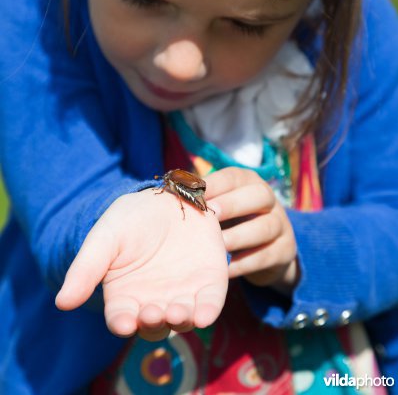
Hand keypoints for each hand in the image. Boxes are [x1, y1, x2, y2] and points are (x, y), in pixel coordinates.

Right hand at [55, 187, 227, 340]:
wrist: (169, 196)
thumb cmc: (131, 219)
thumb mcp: (105, 237)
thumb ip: (86, 269)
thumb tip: (62, 303)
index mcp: (125, 297)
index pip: (122, 319)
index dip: (123, 323)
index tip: (124, 323)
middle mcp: (154, 302)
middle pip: (153, 325)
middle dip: (153, 323)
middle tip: (152, 314)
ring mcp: (183, 294)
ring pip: (182, 319)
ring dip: (181, 321)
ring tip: (177, 312)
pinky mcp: (209, 283)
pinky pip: (210, 303)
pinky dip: (209, 311)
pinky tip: (205, 314)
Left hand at [205, 167, 298, 291]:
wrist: (266, 250)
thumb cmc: (231, 221)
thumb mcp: (220, 206)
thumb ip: (202, 201)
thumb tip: (169, 194)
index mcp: (248, 182)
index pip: (234, 177)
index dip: (215, 184)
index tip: (193, 193)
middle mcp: (268, 198)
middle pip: (259, 195)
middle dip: (233, 204)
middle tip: (210, 215)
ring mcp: (281, 224)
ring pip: (266, 226)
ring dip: (240, 236)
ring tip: (218, 246)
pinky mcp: (285, 250)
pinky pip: (266, 256)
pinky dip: (244, 263)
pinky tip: (225, 269)